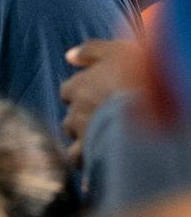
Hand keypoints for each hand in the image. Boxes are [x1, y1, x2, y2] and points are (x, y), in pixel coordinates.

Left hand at [60, 38, 142, 165]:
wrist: (149, 105)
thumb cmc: (136, 74)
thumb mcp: (115, 51)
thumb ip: (91, 50)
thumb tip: (69, 56)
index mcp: (78, 86)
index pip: (67, 91)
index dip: (79, 94)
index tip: (93, 97)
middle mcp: (75, 110)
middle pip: (70, 118)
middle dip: (81, 121)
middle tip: (104, 122)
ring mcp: (82, 133)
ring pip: (73, 140)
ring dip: (82, 143)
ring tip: (102, 144)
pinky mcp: (92, 152)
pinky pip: (80, 161)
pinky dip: (85, 163)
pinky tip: (96, 165)